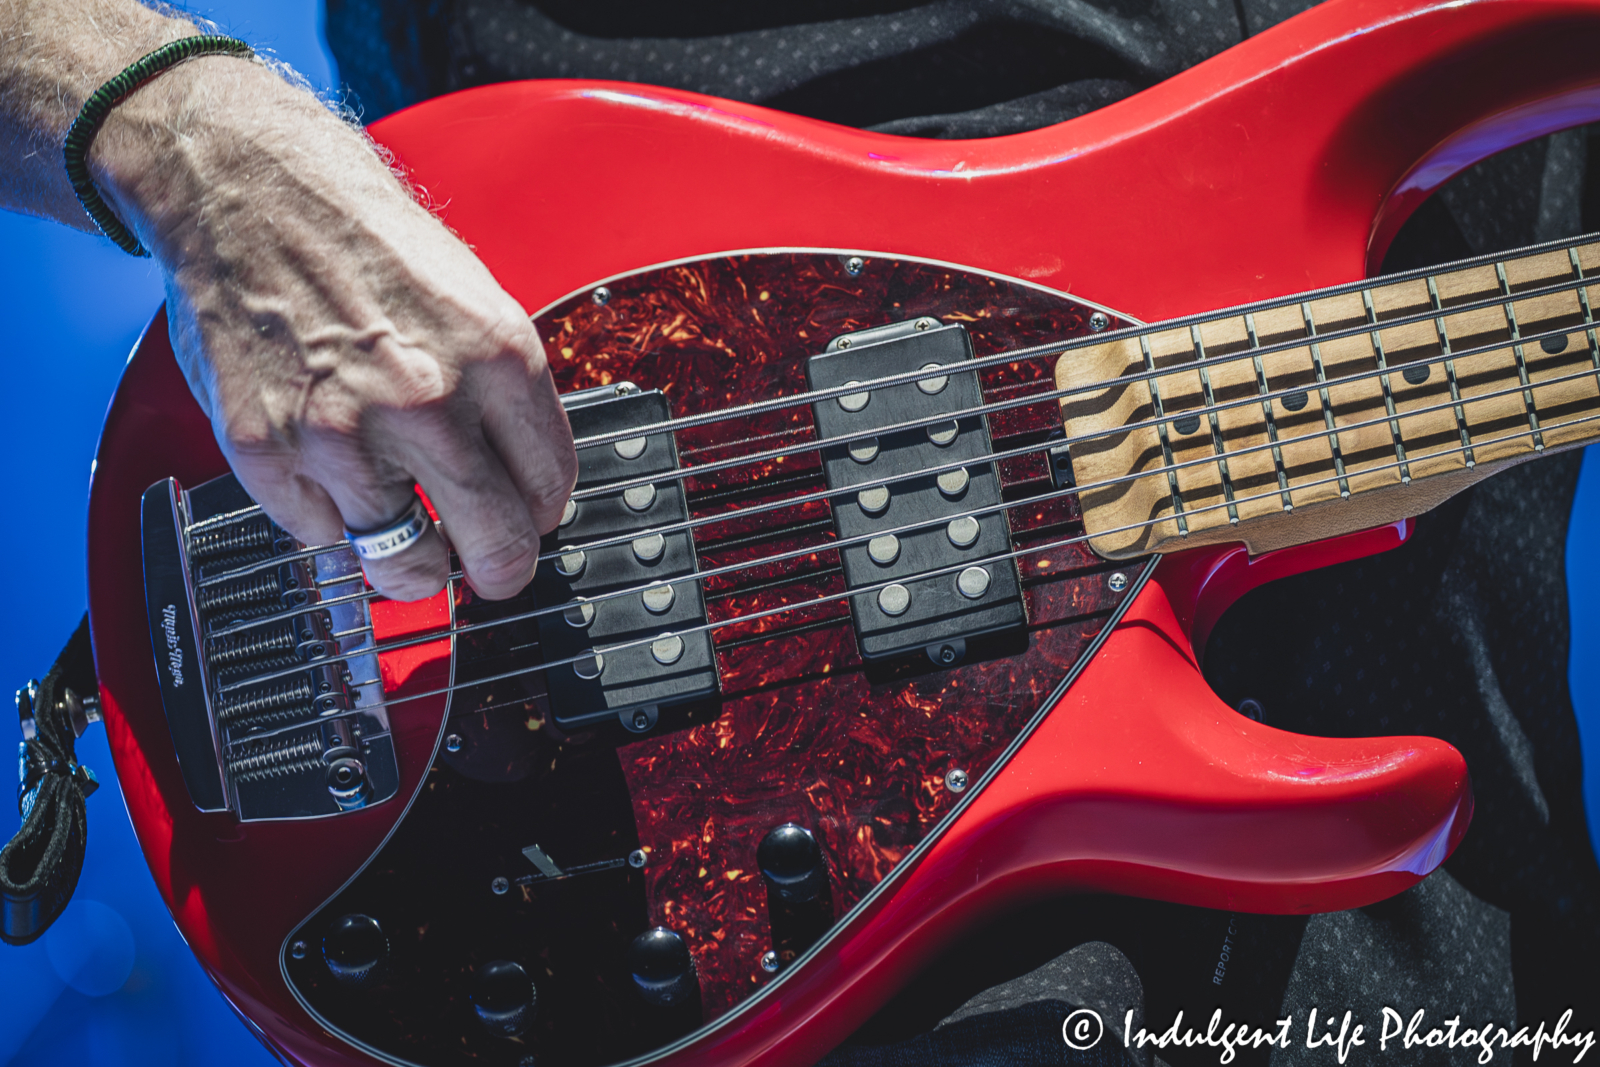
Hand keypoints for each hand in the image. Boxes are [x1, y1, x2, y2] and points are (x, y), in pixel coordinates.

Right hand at [95, 58, 576, 600]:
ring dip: (413, 565)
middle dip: (499, 571)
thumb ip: (506, 395)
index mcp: (497, 358)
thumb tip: (526, 485)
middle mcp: (426, 401)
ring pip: (404, 563)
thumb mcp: (476, 300)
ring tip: (410, 540)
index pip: (550, 486)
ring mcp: (343, 432)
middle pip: (493, 543)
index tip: (529, 521)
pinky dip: (330, 519)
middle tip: (491, 573)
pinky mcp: (268, 451)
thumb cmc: (365, 245)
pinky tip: (331, 474)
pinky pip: (322, 536)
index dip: (542, 515)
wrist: (251, 195)